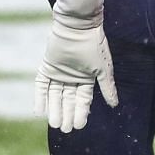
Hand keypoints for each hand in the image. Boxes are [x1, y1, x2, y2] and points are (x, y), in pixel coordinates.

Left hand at [34, 11, 118, 132]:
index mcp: (87, 77)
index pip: (83, 99)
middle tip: (65, 129)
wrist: (78, 25)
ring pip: (55, 95)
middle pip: (69, 100)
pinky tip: (39, 110)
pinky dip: (40, 97)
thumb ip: (107, 87)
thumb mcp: (103, 68)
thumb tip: (114, 105)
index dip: (82, 112)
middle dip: (68, 113)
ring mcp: (59, 73)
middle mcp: (72, 77)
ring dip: (55, 109)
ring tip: (55, 124)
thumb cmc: (93, 45)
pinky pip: (42, 85)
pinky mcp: (47, 67)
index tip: (79, 125)